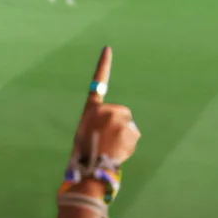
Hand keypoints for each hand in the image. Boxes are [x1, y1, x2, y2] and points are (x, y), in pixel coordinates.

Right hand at [71, 46, 139, 167]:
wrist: (92, 168)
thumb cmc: (85, 152)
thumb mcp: (84, 131)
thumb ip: (98, 122)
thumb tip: (114, 127)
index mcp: (91, 109)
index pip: (98, 82)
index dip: (103, 65)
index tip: (108, 49)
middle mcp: (105, 110)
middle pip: (121, 112)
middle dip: (118, 124)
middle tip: (105, 140)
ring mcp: (119, 120)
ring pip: (128, 125)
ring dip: (123, 136)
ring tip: (110, 148)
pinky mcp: (130, 130)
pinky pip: (133, 136)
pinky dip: (128, 145)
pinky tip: (118, 152)